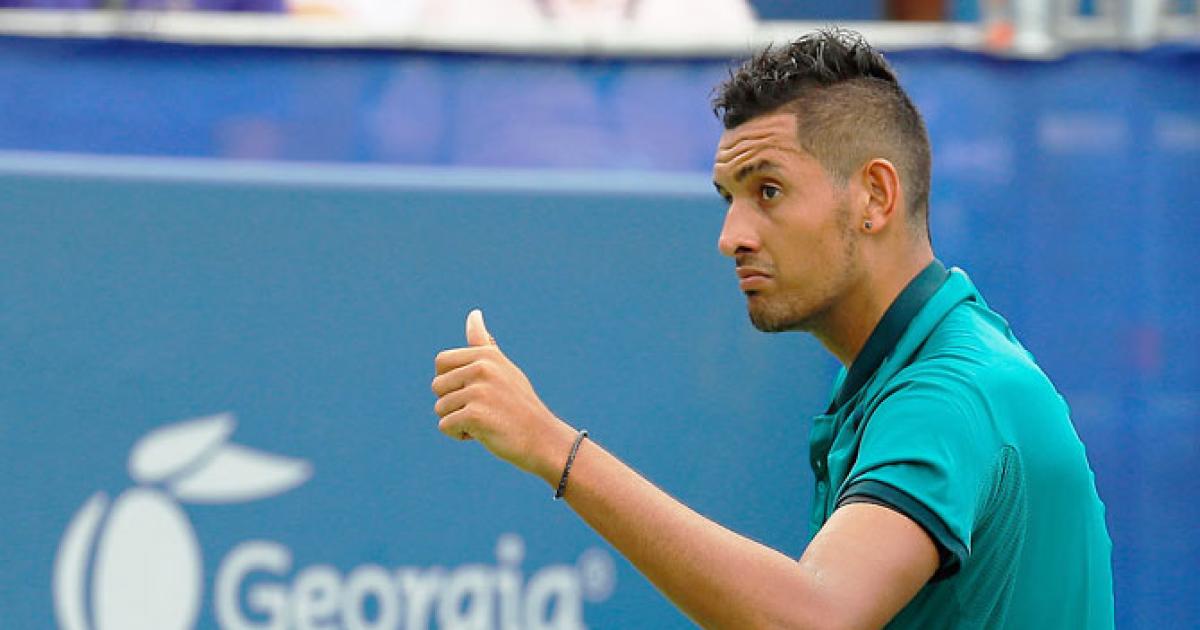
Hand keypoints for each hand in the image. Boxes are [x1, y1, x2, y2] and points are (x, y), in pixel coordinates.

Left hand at [431, 309, 575, 480]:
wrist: (541, 438)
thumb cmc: (518, 404)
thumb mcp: (503, 368)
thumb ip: (483, 344)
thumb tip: (474, 314)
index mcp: (486, 354)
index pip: (441, 361)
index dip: (450, 380)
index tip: (472, 390)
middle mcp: (482, 368)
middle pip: (437, 386)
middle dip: (452, 402)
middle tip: (481, 408)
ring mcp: (479, 391)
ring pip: (440, 408)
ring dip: (457, 420)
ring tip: (485, 421)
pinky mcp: (475, 414)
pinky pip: (445, 426)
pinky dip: (459, 434)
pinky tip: (483, 434)